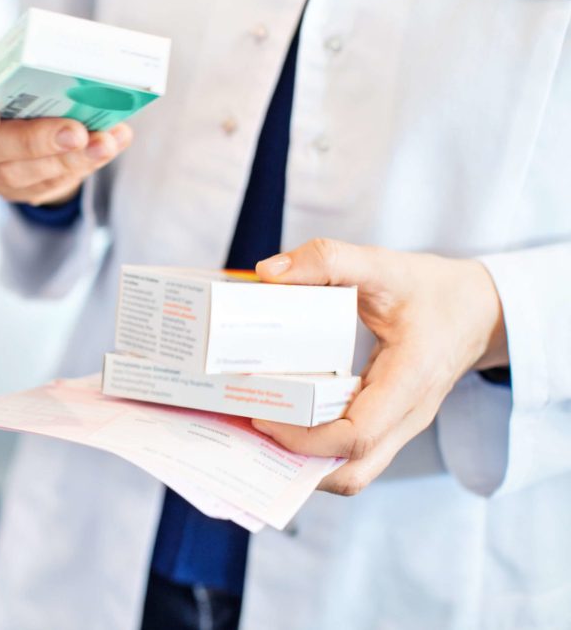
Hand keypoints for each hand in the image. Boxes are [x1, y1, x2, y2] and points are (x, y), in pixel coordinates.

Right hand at [0, 56, 132, 205]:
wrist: (14, 114)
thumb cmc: (10, 78)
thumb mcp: (8, 61)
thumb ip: (31, 64)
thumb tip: (87, 69)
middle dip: (38, 141)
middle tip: (76, 132)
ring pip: (22, 174)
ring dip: (70, 159)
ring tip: (105, 143)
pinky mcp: (14, 190)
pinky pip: (46, 185)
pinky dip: (83, 165)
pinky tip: (108, 147)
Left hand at [252, 238, 508, 495]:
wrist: (479, 310)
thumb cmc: (432, 290)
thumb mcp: (383, 264)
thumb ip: (329, 260)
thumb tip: (268, 273)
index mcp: (410, 380)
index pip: (357, 434)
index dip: (304, 438)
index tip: (262, 415)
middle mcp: (408, 415)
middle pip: (353, 471)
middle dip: (298, 463)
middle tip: (252, 429)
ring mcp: (401, 426)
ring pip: (353, 470)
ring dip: (306, 462)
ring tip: (260, 432)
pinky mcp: (390, 424)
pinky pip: (353, 453)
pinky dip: (318, 449)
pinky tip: (285, 424)